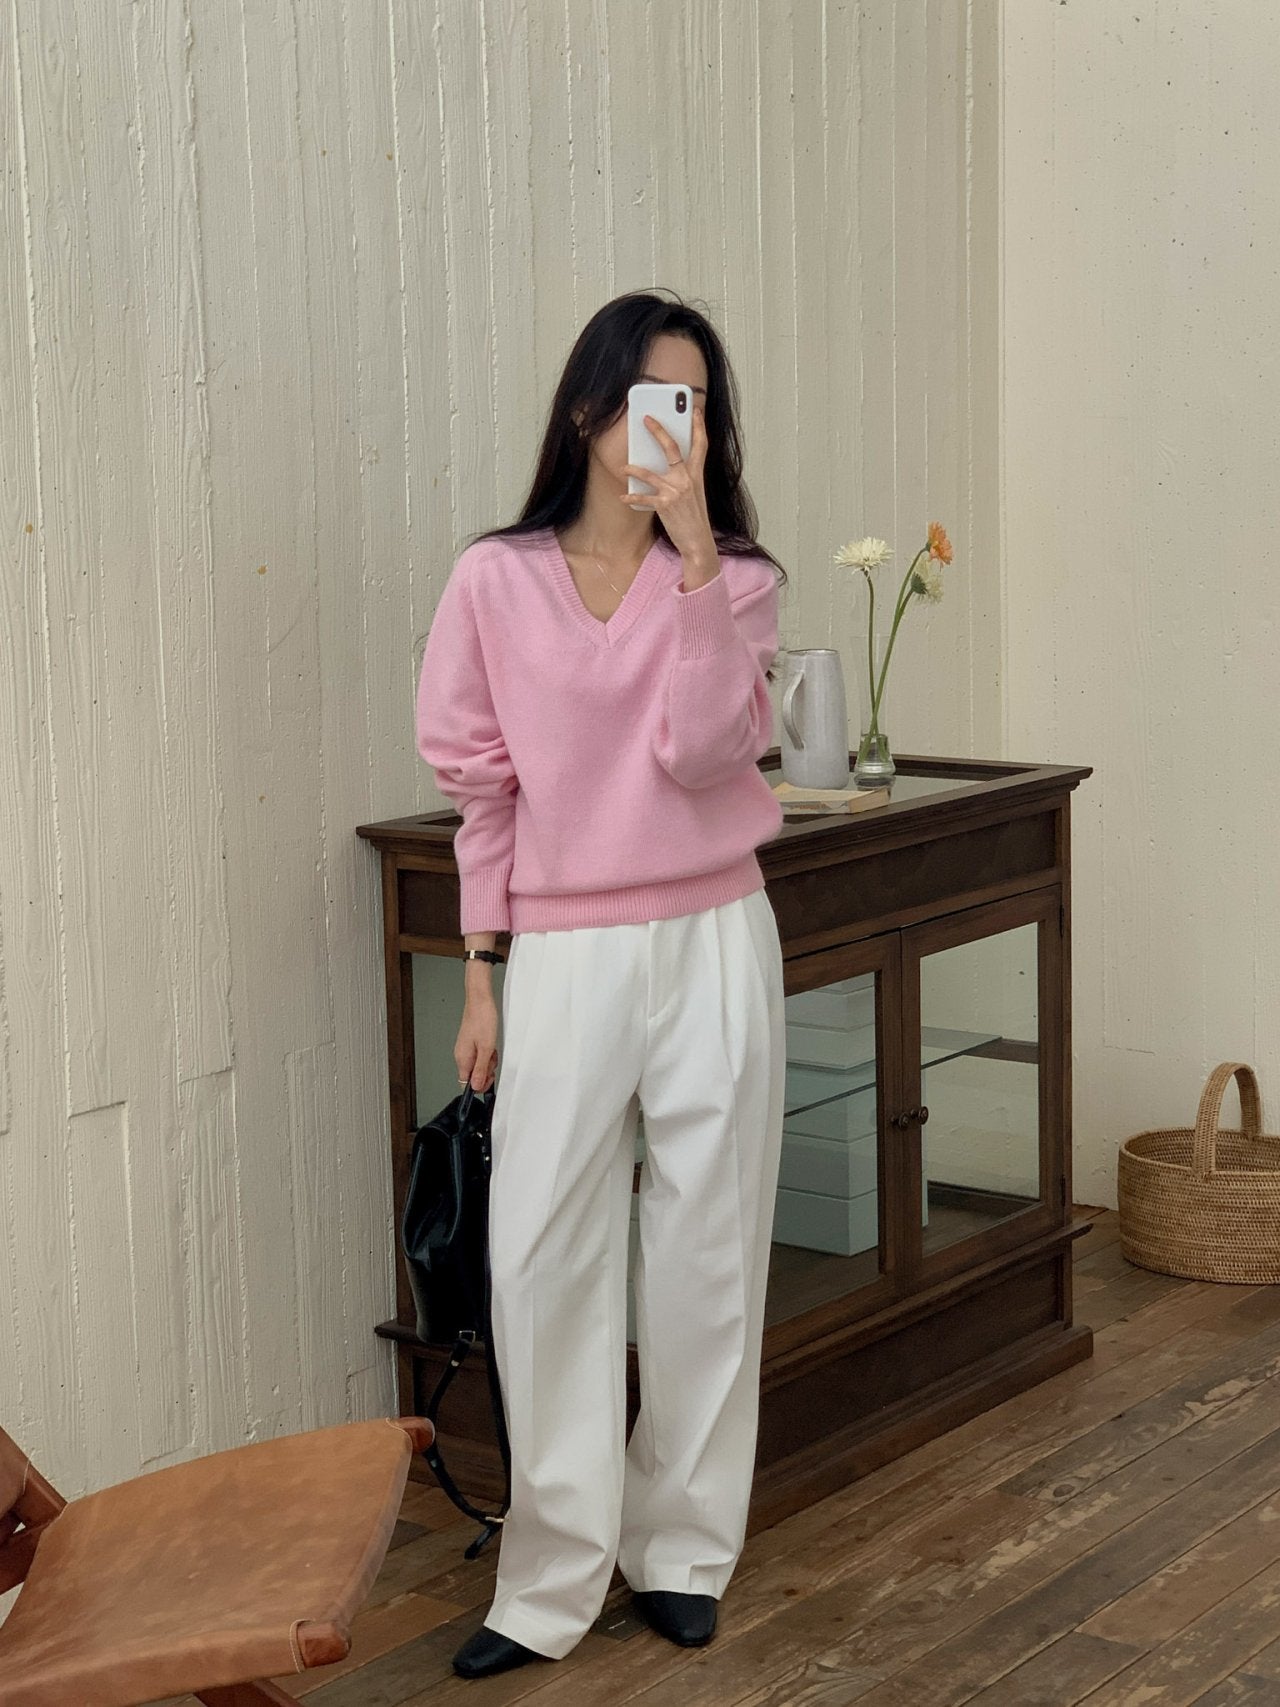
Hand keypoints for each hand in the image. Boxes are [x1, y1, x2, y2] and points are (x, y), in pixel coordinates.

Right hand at [456, 990, 498, 1092]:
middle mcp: (462, 1054)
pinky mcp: (471, 1042)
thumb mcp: (486, 1048)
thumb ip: (481, 1069)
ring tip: (491, 1049)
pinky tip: (491, 1045)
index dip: (479, 1084)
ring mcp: (466, 1048)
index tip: (489, 1077)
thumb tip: (476, 1086)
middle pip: (473, 1074)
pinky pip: (480, 1055)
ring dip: (488, 1061)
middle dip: (486, 1071)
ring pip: (478, 1065)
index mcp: (462, 1058)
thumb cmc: (482, 1019)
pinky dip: (487, 1053)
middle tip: (492, 1059)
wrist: (480, 1001)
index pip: (466, 1083)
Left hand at [621, 404, 716, 569]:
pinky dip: (632, 497)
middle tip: (647, 419)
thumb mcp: (695, 493)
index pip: (701, 445)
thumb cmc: (694, 517)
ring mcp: (676, 491)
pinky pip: (643, 497)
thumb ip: (683, 477)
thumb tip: (665, 466)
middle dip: (659, 431)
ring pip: (650, 473)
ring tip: (624, 468)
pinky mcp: (665, 505)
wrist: (698, 541)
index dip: (698, 426)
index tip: (694, 410)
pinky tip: (623, 497)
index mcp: (697, 474)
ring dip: (634, 470)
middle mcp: (688, 479)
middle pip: (672, 448)